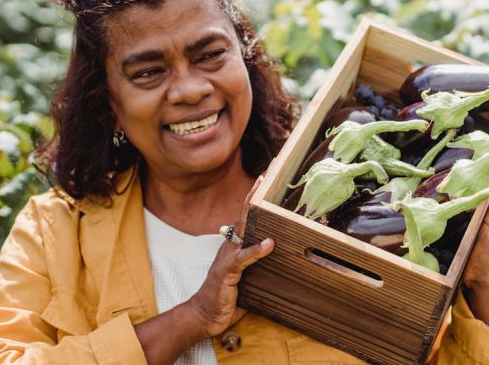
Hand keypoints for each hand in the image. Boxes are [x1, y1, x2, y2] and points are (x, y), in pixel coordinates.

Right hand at [186, 176, 273, 336]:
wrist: (205, 315)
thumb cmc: (228, 296)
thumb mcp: (249, 276)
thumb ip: (263, 264)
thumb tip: (284, 255)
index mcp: (236, 245)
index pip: (248, 216)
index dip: (256, 197)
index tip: (267, 177)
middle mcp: (231, 246)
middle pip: (245, 213)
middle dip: (255, 192)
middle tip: (268, 172)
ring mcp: (228, 256)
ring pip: (242, 228)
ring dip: (254, 211)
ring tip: (265, 194)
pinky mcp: (227, 271)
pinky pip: (243, 258)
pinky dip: (256, 250)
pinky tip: (269, 243)